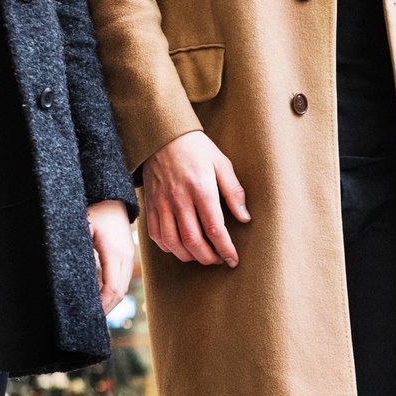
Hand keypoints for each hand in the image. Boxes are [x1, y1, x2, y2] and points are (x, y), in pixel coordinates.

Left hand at [87, 200, 135, 312]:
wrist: (113, 198)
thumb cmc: (95, 210)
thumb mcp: (83, 227)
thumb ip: (80, 250)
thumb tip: (71, 276)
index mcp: (114, 253)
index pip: (112, 288)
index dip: (102, 304)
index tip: (90, 314)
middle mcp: (126, 257)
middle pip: (120, 292)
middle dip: (106, 308)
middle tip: (91, 321)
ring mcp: (129, 257)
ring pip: (123, 287)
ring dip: (111, 301)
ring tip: (96, 313)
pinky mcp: (127, 256)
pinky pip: (122, 279)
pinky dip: (113, 292)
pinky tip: (103, 298)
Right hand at [140, 129, 248, 266]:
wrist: (161, 135)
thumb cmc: (196, 149)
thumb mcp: (221, 163)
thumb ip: (234, 192)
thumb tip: (245, 218)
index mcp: (200, 189)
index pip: (214, 229)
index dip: (226, 249)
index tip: (233, 260)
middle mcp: (179, 199)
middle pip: (193, 241)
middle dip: (209, 258)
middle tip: (219, 259)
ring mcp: (161, 204)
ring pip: (173, 242)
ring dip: (189, 256)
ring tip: (202, 256)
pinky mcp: (150, 205)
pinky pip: (157, 235)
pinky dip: (169, 248)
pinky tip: (181, 247)